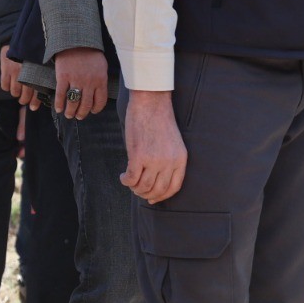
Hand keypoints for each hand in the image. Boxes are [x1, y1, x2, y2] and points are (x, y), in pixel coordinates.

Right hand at [0, 46, 39, 110]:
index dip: (36, 101)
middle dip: (24, 100)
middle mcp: (27, 73)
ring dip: (16, 94)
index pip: (38, 91)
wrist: (17, 41)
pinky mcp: (5, 69)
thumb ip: (43, 75)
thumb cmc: (31, 55)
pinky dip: (6, 87)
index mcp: (38, 72)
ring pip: (14, 92)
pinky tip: (9, 85)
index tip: (34, 107)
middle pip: (25, 94)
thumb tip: (48, 91)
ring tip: (17, 92)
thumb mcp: (40, 62)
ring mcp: (16, 72)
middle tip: (24, 100)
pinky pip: (4, 86)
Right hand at [54, 47, 108, 119]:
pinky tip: (58, 109)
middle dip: (81, 114)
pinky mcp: (63, 77)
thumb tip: (99, 94)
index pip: (100, 101)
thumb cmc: (91, 54)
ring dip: (70, 111)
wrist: (76, 42)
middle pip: (85, 105)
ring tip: (69, 115)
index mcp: (101, 81)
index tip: (91, 112)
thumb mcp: (102, 67)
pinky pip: (61, 95)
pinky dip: (59, 104)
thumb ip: (101, 81)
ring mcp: (76, 80)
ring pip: (73, 102)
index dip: (95, 109)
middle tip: (78, 117)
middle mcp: (89, 83)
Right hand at [122, 90, 187, 204]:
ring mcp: (154, 160)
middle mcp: (169, 162)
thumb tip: (156, 179)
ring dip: (135, 189)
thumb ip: (168, 159)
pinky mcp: (138, 156)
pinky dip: (125, 181)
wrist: (152, 103)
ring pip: (143, 187)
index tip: (154, 199)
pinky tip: (123, 176)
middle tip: (138, 190)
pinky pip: (131, 178)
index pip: (174, 187)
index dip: (163, 196)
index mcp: (180, 159)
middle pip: (158, 190)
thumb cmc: (160, 121)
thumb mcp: (173, 142)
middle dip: (146, 194)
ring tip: (130, 182)